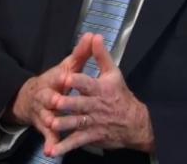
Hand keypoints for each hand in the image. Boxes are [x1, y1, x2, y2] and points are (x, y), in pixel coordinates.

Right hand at [2, 32, 93, 154]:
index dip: (62, 77)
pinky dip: (50, 144)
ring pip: (47, 117)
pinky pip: (48, 136)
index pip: (57, 77)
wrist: (29, 99)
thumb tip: (93, 35)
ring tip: (55, 127)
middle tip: (58, 102)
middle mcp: (46, 96)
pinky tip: (52, 152)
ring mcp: (44, 112)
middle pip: (49, 98)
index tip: (66, 77)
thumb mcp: (67, 68)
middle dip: (53, 100)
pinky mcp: (45, 127)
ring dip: (51, 122)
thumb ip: (81, 54)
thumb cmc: (54, 82)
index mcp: (53, 80)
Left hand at [49, 34, 154, 156]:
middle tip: (53, 100)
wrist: (136, 123)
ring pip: (76, 123)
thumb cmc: (120, 95)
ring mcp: (93, 123)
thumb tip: (95, 36)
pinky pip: (76, 142)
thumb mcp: (114, 73)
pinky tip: (52, 150)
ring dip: (63, 124)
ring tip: (50, 123)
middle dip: (67, 103)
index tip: (66, 76)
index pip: (88, 83)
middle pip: (80, 104)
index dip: (78, 80)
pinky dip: (64, 146)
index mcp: (101, 89)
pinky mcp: (91, 136)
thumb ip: (101, 55)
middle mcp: (96, 106)